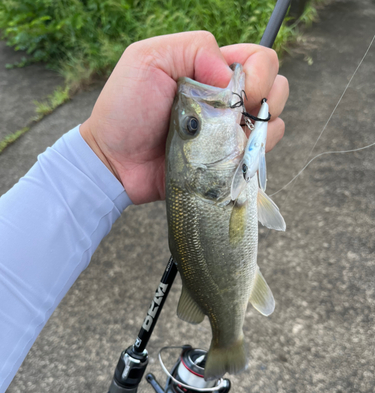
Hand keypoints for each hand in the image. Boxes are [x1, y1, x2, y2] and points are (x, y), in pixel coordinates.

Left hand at [80, 31, 288, 204]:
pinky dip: (255, 154)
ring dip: (262, 128)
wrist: (115, 161)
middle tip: (240, 114)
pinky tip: (232, 156)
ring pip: (271, 123)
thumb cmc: (125, 108)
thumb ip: (193, 48)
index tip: (240, 91)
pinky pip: (258, 156)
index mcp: (210, 70)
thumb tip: (231, 78)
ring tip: (234, 138)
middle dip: (269, 98)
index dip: (260, 72)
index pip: (258, 59)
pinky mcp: (225, 162)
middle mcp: (225, 99)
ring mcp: (227, 132)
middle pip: (275, 88)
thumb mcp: (148, 59)